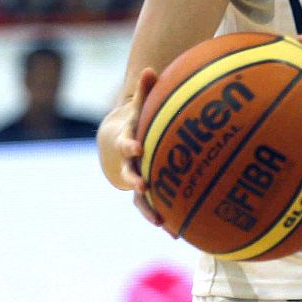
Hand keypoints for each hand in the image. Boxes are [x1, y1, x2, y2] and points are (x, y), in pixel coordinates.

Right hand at [116, 66, 163, 227]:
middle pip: (129, 175)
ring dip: (150, 210)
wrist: (121, 141)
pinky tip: (179, 233)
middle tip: (144, 186)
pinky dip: (166, 219)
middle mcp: (128, 165)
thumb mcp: (140, 105)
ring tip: (162, 224)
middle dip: (135, 181)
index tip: (137, 147)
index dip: (130, 145)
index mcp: (127, 143)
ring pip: (140, 199)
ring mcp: (137, 180)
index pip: (125, 143)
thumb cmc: (138, 120)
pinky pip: (155, 207)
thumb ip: (146, 90)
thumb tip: (149, 68)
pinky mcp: (148, 193)